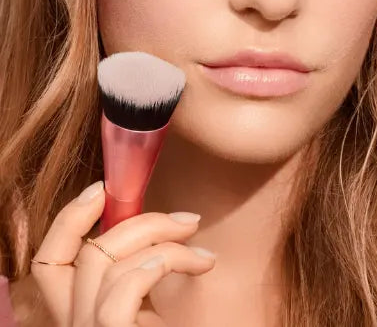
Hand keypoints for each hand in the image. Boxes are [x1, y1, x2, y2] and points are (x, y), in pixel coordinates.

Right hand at [31, 181, 215, 326]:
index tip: (101, 189)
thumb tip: (149, 221)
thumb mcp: (151, 295)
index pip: (48, 262)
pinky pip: (119, 294)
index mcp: (83, 306)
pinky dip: (152, 269)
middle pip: (83, 252)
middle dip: (139, 222)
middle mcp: (76, 322)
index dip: (68, 219)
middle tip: (187, 219)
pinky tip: (191, 267)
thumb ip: (135, 264)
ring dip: (164, 242)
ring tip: (203, 255)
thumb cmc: (181, 325)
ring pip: (103, 261)